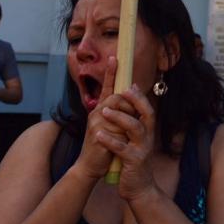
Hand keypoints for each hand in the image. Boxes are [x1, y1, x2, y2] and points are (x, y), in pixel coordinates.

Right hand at [74, 57, 126, 180]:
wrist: (89, 166)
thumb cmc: (103, 146)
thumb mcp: (112, 126)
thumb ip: (120, 111)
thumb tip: (132, 93)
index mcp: (101, 110)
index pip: (107, 87)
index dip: (111, 73)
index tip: (115, 57)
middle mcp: (97, 112)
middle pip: (117, 96)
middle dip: (130, 103)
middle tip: (134, 114)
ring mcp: (96, 122)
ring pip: (117, 108)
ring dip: (127, 117)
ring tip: (125, 130)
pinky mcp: (98, 133)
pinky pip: (116, 125)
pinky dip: (122, 131)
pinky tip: (121, 138)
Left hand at [97, 83, 159, 202]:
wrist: (139, 187)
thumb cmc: (133, 161)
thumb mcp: (135, 141)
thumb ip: (132, 125)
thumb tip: (126, 107)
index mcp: (147, 131)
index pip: (147, 109)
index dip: (140, 96)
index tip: (131, 84)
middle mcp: (148, 137)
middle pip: (147, 114)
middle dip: (136, 100)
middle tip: (123, 90)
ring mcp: (142, 149)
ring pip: (135, 128)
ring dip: (119, 117)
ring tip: (104, 111)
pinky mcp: (133, 161)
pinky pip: (121, 148)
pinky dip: (110, 140)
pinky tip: (99, 135)